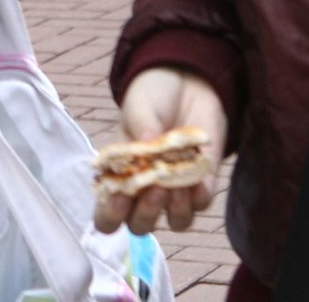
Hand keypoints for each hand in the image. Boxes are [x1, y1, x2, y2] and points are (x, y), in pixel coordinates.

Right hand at [95, 68, 226, 236]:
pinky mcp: (202, 184)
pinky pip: (201, 203)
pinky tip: (196, 176)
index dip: (110, 214)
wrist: (188, 82)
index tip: (119, 195)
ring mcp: (175, 190)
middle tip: (154, 188)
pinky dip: (198, 195)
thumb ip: (140, 126)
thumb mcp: (139, 106)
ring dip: (175, 210)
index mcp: (118, 175)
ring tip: (176, 183)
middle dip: (146, 213)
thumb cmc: (153, 97)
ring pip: (175, 222)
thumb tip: (147, 143)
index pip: (107, 214)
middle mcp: (144, 190)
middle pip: (140, 225)